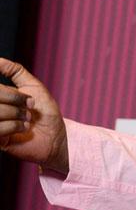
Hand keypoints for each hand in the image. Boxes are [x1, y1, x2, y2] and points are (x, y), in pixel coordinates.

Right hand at [0, 58, 67, 172]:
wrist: (56, 137)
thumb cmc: (45, 113)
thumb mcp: (33, 87)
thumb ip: (15, 71)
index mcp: (0, 96)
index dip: (10, 93)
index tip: (28, 100)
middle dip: (14, 102)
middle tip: (29, 109)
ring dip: (16, 115)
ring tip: (27, 120)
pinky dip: (14, 127)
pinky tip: (24, 129)